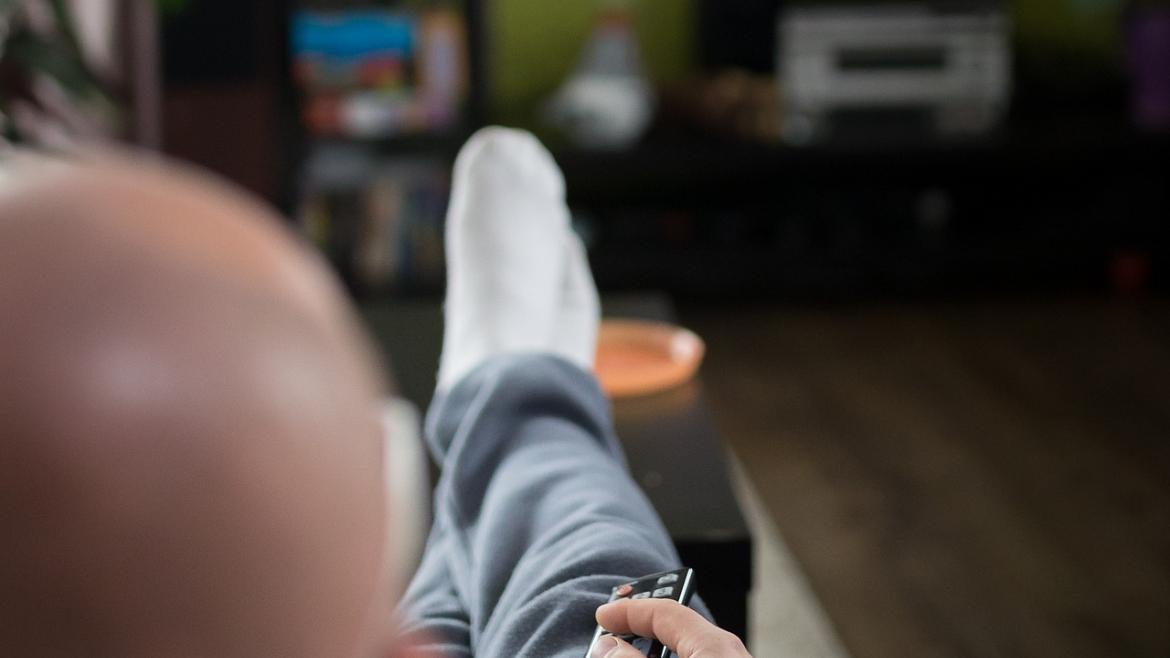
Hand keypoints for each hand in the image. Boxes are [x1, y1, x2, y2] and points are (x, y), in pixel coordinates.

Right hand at [592, 599, 752, 657]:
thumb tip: (608, 646)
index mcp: (715, 645)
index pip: (666, 611)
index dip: (629, 610)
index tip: (603, 615)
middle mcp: (729, 651)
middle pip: (677, 626)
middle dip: (642, 626)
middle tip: (613, 628)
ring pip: (689, 645)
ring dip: (655, 647)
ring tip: (628, 650)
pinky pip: (699, 656)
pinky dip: (674, 656)